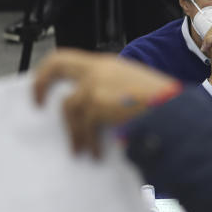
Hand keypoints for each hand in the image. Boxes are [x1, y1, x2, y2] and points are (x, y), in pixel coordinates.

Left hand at [34, 49, 179, 157]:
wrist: (174, 112)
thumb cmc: (162, 104)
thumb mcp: (134, 88)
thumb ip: (111, 91)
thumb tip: (95, 111)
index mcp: (107, 64)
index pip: (68, 58)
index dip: (50, 71)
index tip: (45, 87)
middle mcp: (99, 69)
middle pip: (57, 65)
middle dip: (41, 84)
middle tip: (37, 104)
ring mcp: (96, 85)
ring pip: (68, 107)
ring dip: (73, 131)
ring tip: (80, 149)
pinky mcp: (97, 104)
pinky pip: (83, 126)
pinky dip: (87, 142)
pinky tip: (95, 153)